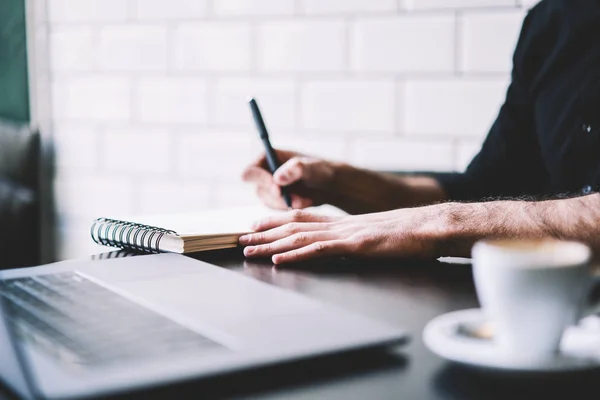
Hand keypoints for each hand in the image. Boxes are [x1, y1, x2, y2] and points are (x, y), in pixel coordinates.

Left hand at [238, 207, 447, 263]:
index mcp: (346, 222)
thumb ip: (360, 239)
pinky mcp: (357, 245)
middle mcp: (341, 224)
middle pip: (295, 225)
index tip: (257, 224)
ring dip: (271, 244)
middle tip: (240, 238)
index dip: (278, 220)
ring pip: (300, 236)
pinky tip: (280, 258)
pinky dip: (297, 254)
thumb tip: (350, 246)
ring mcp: (348, 233)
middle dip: (265, 232)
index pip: (304, 217)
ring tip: (249, 250)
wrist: (434, 226)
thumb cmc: (412, 234)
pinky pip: (321, 249)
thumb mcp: (379, 235)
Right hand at [241, 149, 336, 209]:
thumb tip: (277, 178)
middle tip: (296, 199)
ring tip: (304, 199)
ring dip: (286, 204)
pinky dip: (291, 208)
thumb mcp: (311, 168)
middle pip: (259, 190)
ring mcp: (268, 188)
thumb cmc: (320, 170)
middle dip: (277, 198)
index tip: (278, 189)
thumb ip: (296, 169)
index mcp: (267, 157)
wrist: (329, 185)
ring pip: (268, 202)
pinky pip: (277, 210)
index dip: (261, 181)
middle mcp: (264, 172)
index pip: (250, 172)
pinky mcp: (275, 201)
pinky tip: (304, 202)